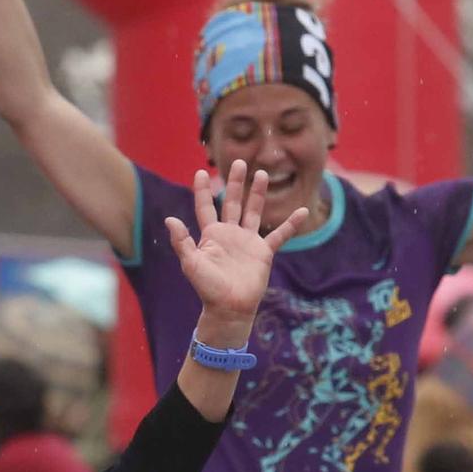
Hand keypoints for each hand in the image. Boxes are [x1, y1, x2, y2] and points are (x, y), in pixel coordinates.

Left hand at [166, 162, 307, 335]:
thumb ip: (182, 242)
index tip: (201, 173)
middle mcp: (230, 234)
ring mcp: (248, 242)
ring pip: (254, 212)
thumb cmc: (208, 289)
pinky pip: (280, 235)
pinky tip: (303, 211)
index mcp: (211, 235)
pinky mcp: (263, 252)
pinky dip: (291, 224)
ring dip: (258, 194)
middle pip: (231, 202)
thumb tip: (169, 219)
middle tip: (239, 162)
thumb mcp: (191, 264)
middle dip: (235, 183)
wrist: (230, 309)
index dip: (202, 191)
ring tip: (262, 174)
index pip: (205, 207)